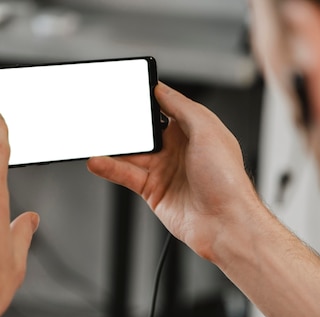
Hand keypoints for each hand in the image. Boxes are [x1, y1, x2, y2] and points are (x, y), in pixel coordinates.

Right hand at [88, 83, 261, 261]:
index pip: (165, 107)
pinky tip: (98, 161)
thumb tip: (160, 89)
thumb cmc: (226, 180)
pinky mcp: (153, 191)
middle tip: (104, 115)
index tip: (127, 90)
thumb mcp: (207, 130)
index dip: (147, 99)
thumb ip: (181, 107)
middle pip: (144, 131)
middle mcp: (179, 149)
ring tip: (94, 139)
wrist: (225, 223)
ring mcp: (165, 171)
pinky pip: (127, 175)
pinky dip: (110, 168)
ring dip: (112, 147)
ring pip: (131, 154)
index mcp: (195, 130)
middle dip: (125, 124)